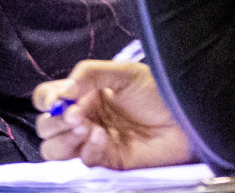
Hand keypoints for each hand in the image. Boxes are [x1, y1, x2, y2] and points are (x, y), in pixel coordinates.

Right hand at [33, 60, 191, 168]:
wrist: (188, 116)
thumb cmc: (159, 90)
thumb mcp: (122, 72)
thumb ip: (87, 75)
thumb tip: (61, 93)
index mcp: (82, 95)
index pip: (47, 99)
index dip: (46, 101)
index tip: (57, 101)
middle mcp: (83, 118)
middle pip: (46, 127)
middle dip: (55, 123)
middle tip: (76, 116)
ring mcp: (94, 142)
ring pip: (56, 149)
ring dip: (65, 139)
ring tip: (86, 128)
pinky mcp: (108, 161)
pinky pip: (84, 160)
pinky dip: (88, 150)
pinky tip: (103, 137)